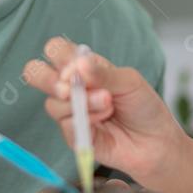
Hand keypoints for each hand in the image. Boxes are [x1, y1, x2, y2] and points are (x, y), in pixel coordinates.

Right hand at [22, 37, 184, 182]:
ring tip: (108, 104)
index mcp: (83, 68)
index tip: (80, 66)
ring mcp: (70, 112)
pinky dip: (88, 120)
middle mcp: (71, 88)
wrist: (156, 141)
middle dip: (48, 79)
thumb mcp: (129, 81)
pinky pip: (66, 125)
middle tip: (69, 87)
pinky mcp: (73, 136)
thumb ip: (102, 73)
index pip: (56, 51)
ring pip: (52, 103)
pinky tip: (106, 120)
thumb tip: (77, 65)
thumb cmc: (143, 106)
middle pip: (36, 74)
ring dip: (82, 102)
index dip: (60, 56)